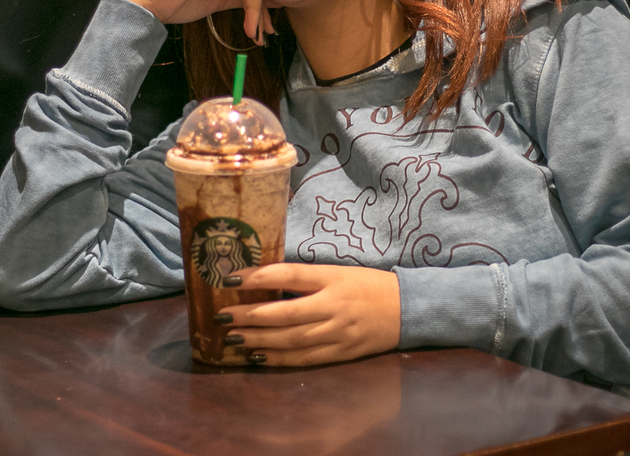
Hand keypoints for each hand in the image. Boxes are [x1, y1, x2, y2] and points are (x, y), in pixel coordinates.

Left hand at [218, 263, 400, 366]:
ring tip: (233, 337)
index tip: (231, 277)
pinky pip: (304, 358)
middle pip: (285, 312)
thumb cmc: (368, 284)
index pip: (290, 274)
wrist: (406, 309)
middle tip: (222, 316)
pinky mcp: (341, 352)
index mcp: (332, 278)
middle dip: (250, 315)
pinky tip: (258, 356)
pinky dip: (278, 358)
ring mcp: (337, 331)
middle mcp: (333, 305)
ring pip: (291, 338)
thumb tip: (263, 280)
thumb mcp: (338, 271)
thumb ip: (305, 278)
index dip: (259, 277)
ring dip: (258, 339)